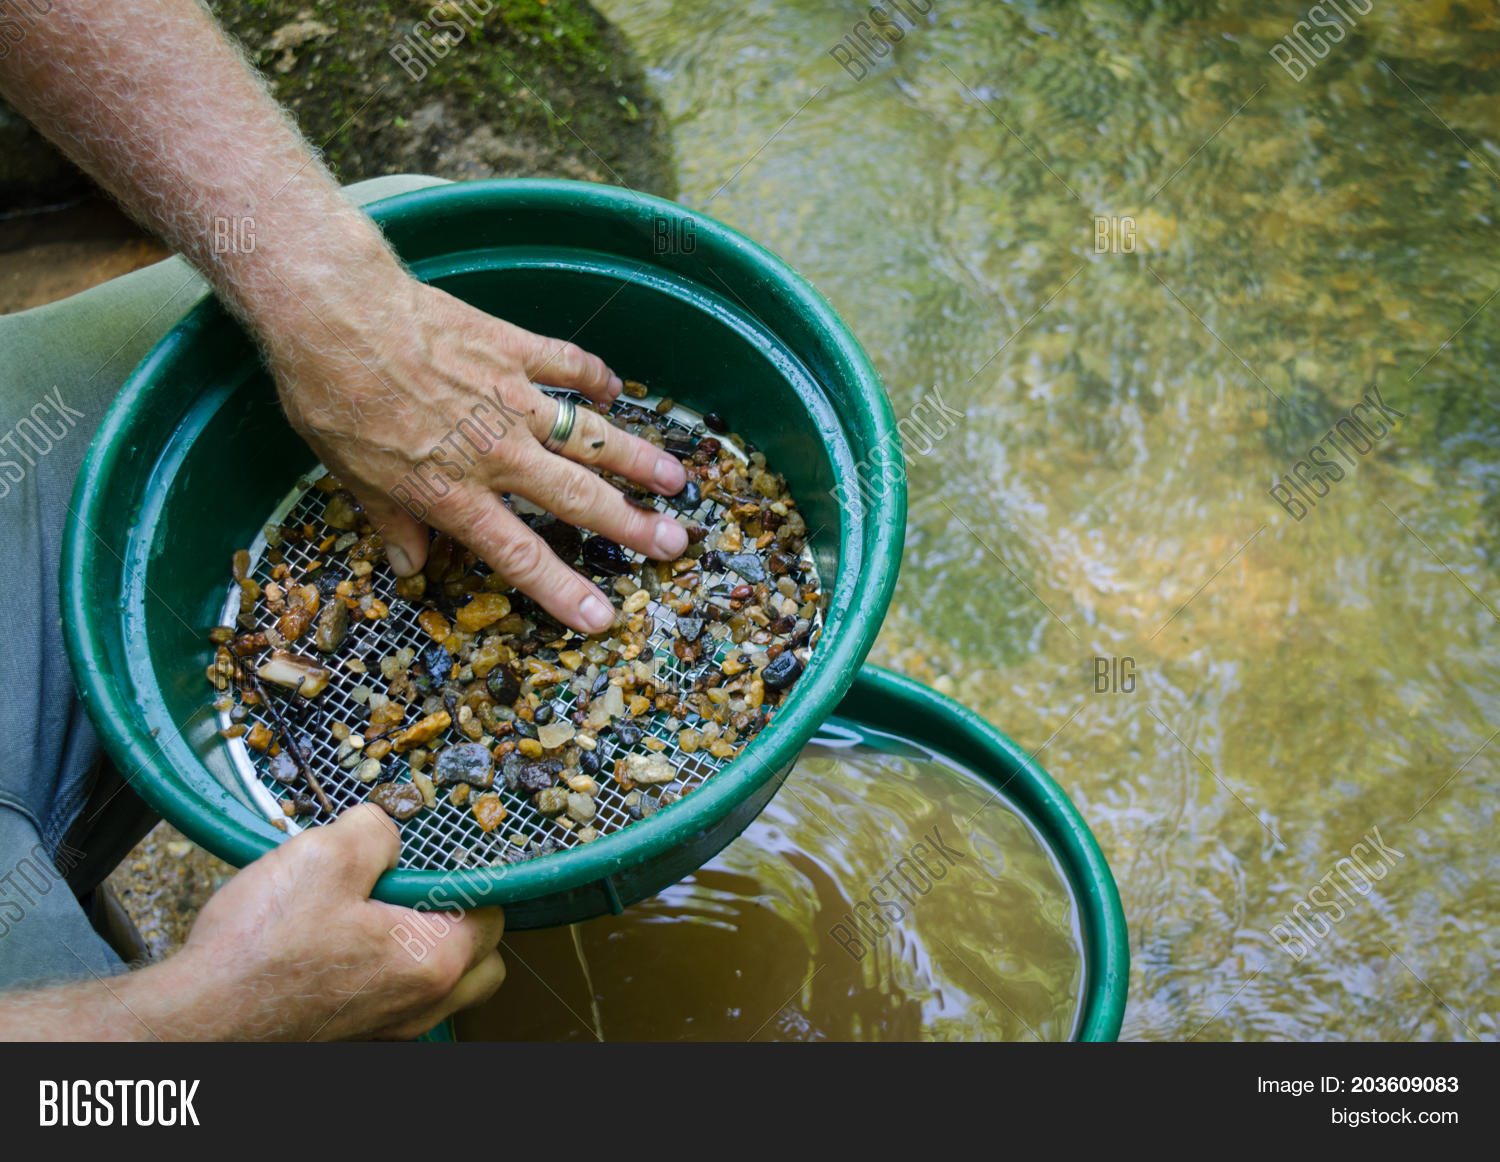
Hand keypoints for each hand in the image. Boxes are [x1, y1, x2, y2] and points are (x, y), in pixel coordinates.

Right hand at [175, 804, 504, 1039]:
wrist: (195, 1021)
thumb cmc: (260, 950)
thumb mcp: (325, 855)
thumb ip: (377, 831)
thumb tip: (389, 833)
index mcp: (433, 961)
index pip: (494, 915)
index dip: (472, 878)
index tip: (442, 858)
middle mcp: (421, 1006)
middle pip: (480, 962)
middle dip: (463, 922)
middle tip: (417, 889)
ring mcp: (387, 1032)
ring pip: (440, 990)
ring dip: (426, 951)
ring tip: (376, 915)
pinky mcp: (352, 1040)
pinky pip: (396, 1006)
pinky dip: (387, 978)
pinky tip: (345, 949)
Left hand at [268, 273, 688, 633]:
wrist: (336, 313)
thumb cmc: (331, 397)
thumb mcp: (350, 475)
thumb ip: (391, 521)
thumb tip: (408, 565)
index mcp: (454, 492)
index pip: (521, 554)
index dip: (564, 591)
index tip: (604, 616)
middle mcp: (496, 452)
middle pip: (577, 497)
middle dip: (632, 525)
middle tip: (675, 543)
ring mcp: (511, 397)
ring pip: (588, 434)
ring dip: (635, 458)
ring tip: (675, 478)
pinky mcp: (512, 348)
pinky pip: (566, 363)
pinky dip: (595, 375)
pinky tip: (617, 388)